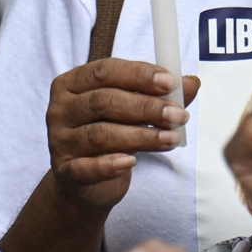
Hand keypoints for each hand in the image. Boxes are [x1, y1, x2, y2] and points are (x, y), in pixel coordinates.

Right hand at [46, 59, 200, 211]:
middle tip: (177, 115)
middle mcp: (61, 108)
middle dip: (146, 107)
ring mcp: (59, 141)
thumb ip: (161, 95)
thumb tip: (192, 83)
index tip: (171, 82)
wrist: (87, 180)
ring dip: (141, 136)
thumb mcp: (135, 109)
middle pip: (104, 101)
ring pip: (100, 134)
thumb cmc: (112, 132)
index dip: (139, 75)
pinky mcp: (64, 171)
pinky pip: (87, 168)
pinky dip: (110, 165)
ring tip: (171, 139)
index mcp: (74, 82)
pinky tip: (132, 163)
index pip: (105, 71)